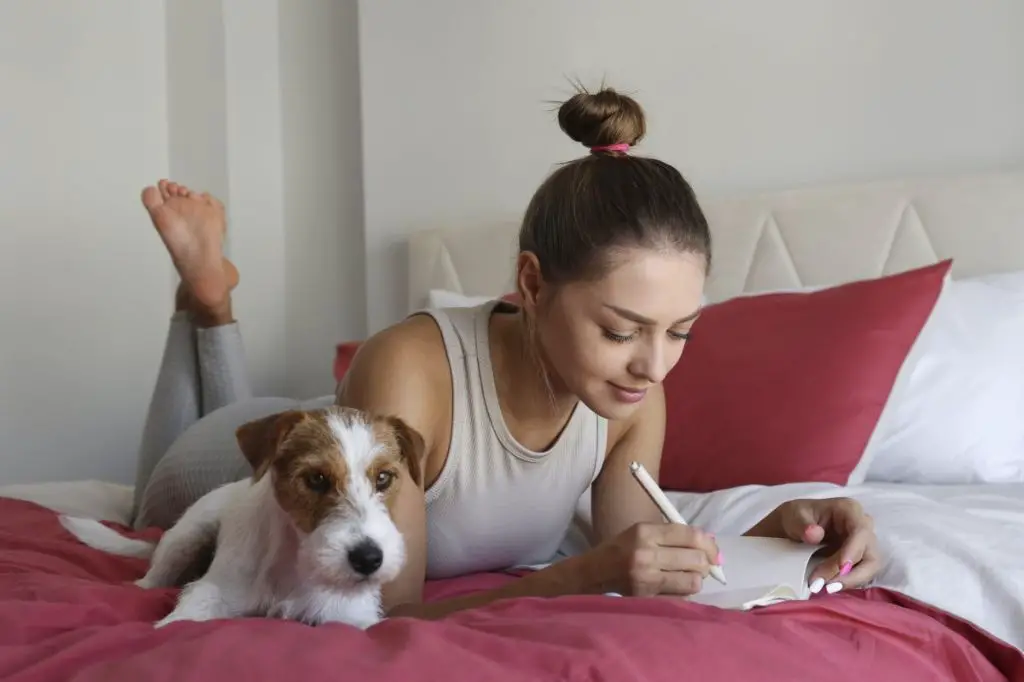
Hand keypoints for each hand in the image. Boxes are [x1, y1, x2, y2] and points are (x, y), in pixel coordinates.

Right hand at [588, 522, 721, 596]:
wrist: (592, 573)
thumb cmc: (620, 549)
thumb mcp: (641, 532)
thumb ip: (673, 535)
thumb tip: (710, 543)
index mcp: (645, 532)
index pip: (690, 535)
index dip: (709, 544)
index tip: (715, 552)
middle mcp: (646, 554)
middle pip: (696, 559)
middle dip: (704, 563)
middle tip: (699, 565)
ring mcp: (646, 579)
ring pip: (692, 581)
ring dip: (694, 579)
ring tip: (685, 576)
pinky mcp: (646, 598)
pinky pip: (680, 598)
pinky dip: (683, 593)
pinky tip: (674, 588)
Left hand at [771, 498, 880, 592]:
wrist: (792, 528)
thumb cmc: (796, 517)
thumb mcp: (793, 515)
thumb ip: (802, 524)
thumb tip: (815, 534)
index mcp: (849, 510)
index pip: (860, 530)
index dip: (854, 549)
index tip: (841, 566)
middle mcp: (861, 526)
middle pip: (871, 553)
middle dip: (852, 573)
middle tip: (828, 585)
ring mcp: (862, 545)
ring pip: (869, 568)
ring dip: (849, 581)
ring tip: (825, 588)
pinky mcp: (858, 560)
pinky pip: (860, 575)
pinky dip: (845, 582)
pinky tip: (828, 587)